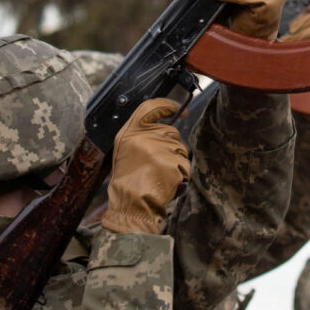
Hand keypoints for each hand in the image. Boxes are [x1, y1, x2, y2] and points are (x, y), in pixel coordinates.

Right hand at [102, 98, 191, 234]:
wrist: (131, 204)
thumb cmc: (128, 180)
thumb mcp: (124, 151)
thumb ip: (140, 135)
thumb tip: (163, 123)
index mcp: (129, 132)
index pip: (150, 107)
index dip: (166, 105)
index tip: (176, 108)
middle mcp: (144, 137)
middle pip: (170, 132)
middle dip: (170, 147)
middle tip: (158, 164)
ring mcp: (159, 149)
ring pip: (180, 148)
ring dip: (176, 161)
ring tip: (160, 175)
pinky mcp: (172, 162)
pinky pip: (184, 164)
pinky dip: (181, 174)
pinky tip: (167, 182)